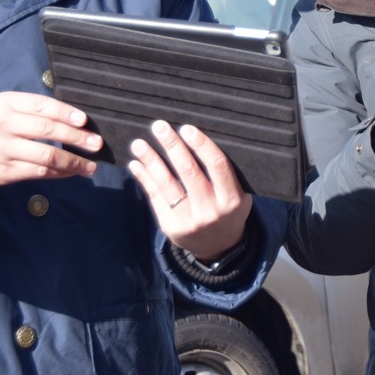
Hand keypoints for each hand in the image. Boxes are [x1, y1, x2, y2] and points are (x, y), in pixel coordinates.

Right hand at [0, 91, 99, 185]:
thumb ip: (34, 110)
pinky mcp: (6, 171)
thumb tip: (76, 120)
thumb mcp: (6, 108)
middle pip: (47, 130)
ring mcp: (5, 149)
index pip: (42, 106)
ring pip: (46, 156)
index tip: (84, 121)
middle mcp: (5, 124)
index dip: (65, 113)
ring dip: (73, 162)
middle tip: (96, 144)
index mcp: (7, 104)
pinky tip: (72, 172)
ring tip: (90, 166)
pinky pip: (39, 172)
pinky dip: (59, 173)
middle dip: (76, 137)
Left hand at [128, 121, 252, 261]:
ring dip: (151, 161)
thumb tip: (198, 141)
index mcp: (231, 200)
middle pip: (189, 172)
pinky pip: (155, 198)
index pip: (217, 165)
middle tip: (159, 126)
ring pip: (167, 185)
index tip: (187, 128)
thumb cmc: (227, 212)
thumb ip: (224, 175)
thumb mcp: (238, 196)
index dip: (201, 145)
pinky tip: (136, 164)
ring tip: (139, 144)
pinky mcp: (170, 226)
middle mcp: (209, 211)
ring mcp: (188, 220)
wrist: (219, 248)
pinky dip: (144, 178)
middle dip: (172, 146)